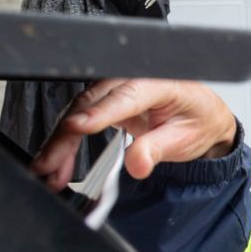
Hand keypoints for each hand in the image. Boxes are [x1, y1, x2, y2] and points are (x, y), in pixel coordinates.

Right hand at [31, 79, 235, 190]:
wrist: (202, 118)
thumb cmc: (196, 121)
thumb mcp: (184, 138)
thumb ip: (158, 149)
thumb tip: (138, 164)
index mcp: (159, 83)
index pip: (126, 96)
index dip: (100, 112)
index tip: (78, 128)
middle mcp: (133, 80)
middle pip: (92, 103)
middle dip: (66, 135)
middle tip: (51, 164)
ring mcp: (116, 89)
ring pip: (79, 110)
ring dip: (60, 142)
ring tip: (48, 170)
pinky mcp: (106, 102)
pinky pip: (80, 119)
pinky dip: (66, 142)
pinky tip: (58, 163)